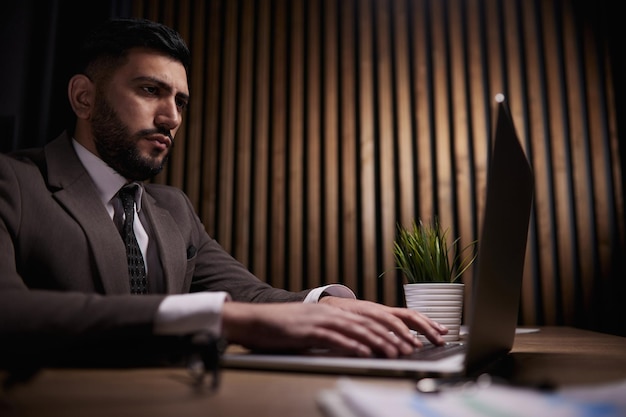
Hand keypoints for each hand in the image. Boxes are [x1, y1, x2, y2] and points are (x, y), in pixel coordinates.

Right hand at [221, 301, 435, 357]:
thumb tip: (354, 345)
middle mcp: (331, 312)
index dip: (390, 329)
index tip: (406, 340)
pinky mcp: (309, 331)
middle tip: (409, 347)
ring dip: (378, 342)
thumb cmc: (283, 327)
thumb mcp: (312, 326)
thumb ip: (333, 332)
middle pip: (368, 323)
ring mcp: (320, 320)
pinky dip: (352, 346)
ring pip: (356, 330)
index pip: (369, 318)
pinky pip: (335, 339)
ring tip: (395, 352)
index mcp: (334, 311)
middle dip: (392, 336)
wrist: (255, 320)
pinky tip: (364, 353)